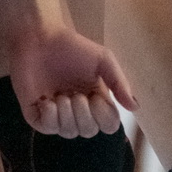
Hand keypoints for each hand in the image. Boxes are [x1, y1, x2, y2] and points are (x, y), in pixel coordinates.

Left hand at [7, 26, 137, 138]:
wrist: (39, 39)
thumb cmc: (72, 47)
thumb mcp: (103, 60)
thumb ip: (119, 83)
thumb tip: (135, 106)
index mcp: (97, 100)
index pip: (108, 125)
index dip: (105, 116)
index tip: (97, 97)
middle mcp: (78, 111)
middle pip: (89, 132)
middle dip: (84, 113)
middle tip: (76, 94)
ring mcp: (56, 114)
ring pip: (69, 132)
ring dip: (67, 112)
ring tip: (60, 94)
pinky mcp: (36, 115)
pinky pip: (48, 128)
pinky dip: (50, 116)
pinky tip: (47, 100)